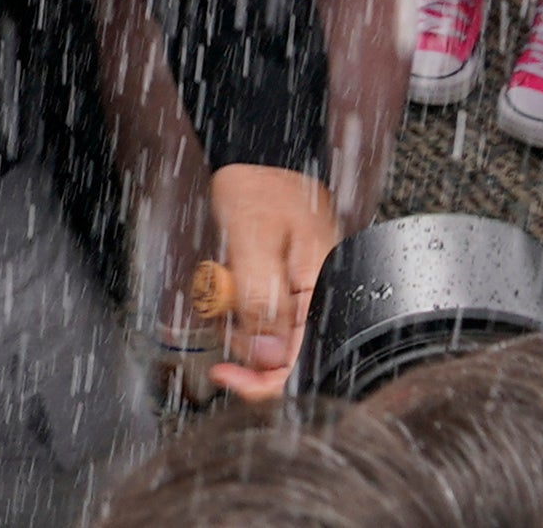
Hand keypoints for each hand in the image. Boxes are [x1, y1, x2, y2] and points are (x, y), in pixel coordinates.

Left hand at [200, 163, 338, 400]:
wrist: (256, 160)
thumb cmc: (261, 187)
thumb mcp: (254, 237)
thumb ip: (261, 296)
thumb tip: (266, 355)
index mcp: (323, 293)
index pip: (303, 363)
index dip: (263, 382)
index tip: (225, 376)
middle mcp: (317, 302)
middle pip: (281, 359)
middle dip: (242, 342)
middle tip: (218, 308)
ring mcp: (298, 298)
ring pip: (264, 341)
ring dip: (233, 322)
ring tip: (220, 282)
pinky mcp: (281, 292)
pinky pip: (256, 318)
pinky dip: (233, 308)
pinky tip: (224, 282)